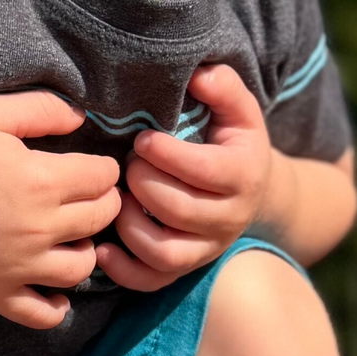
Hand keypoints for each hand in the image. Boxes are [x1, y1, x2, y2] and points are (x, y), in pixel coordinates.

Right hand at [0, 91, 122, 328]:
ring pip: (81, 268)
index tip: (92, 166)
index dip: (103, 168)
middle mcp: (39, 228)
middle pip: (100, 219)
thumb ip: (41, 109)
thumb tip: (79, 118)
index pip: (103, 177)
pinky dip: (58, 306)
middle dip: (103, 203)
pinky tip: (54, 289)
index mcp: (42, 180)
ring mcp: (20, 267)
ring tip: (71, 237)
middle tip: (88, 195)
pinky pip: (44, 314)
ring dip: (85, 249)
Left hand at [95, 64, 276, 292]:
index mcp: (243, 175)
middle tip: (127, 163)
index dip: (165, 154)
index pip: (202, 170)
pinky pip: (152, 281)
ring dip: (129, 224)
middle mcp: (228, 218)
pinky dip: (123, 269)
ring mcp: (207, 248)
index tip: (143, 139)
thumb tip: (198, 75)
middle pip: (178, 209)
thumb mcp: (239, 110)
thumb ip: (223, 87)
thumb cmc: (233, 142)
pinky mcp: (186, 268)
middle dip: (143, 182)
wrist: (253, 191)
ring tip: (117, 196)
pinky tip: (103, 247)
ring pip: (164, 251)